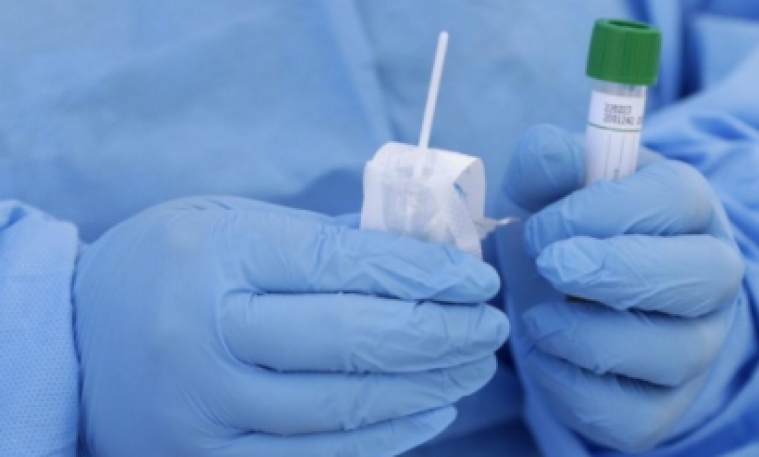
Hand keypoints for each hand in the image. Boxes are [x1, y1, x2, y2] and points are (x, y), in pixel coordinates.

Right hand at [75, 196, 507, 455]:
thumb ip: (318, 242)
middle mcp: (202, 337)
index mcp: (212, 256)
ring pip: (343, 408)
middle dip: (439, 333)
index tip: (474, 277)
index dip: (422, 272)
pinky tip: (430, 411)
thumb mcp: (229, 225)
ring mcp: (203, 412)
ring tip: (474, 365)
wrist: (77, 343)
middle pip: (351, 340)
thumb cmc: (167, 268)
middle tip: (489, 324)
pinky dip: (386, 438)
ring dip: (426, 387)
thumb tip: (419, 259)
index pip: (341, 264)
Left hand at [496, 125, 745, 451]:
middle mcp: (708, 278)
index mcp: (685, 207)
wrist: (567, 292)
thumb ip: (546, 164)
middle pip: (699, 278)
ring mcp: (695, 346)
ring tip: (538, 315)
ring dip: (584, 334)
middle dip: (616, 273)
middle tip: (551, 268)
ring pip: (669, 353)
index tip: (540, 228)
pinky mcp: (661, 405)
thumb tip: (549, 154)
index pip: (675, 199)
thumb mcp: (547, 187)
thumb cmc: (563, 230)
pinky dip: (572, 386)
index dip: (603, 212)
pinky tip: (546, 354)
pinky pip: (631, 414)